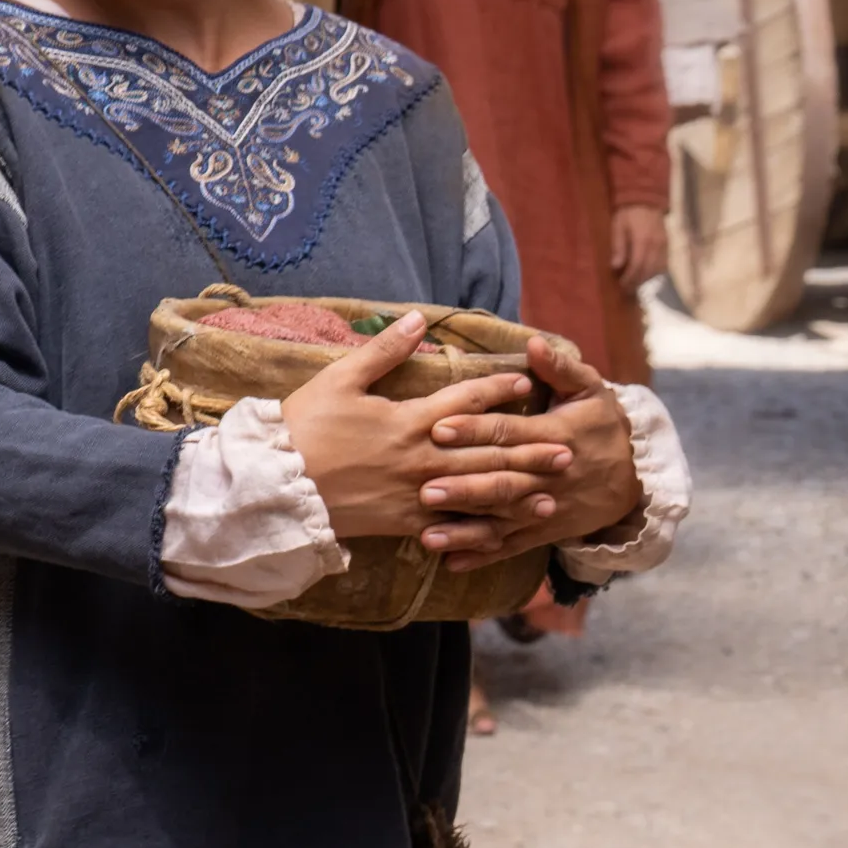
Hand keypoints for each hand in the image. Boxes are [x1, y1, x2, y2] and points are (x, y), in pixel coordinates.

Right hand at [280, 312, 565, 542]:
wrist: (279, 484)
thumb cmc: (305, 426)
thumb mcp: (339, 379)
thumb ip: (383, 351)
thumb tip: (418, 320)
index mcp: (408, 420)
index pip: (465, 402)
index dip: (498, 391)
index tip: (527, 386)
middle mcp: (423, 458)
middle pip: (487, 452)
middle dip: (529, 448)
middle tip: (568, 448)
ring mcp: (418, 493)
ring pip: (481, 491)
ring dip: (521, 488)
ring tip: (552, 488)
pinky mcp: (407, 522)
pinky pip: (456, 525)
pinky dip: (488, 526)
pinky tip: (510, 527)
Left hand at [415, 334, 646, 567]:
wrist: (638, 476)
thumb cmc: (602, 424)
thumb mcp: (591, 390)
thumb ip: (560, 368)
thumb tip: (533, 343)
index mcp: (554, 436)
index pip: (509, 432)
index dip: (476, 429)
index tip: (439, 427)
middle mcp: (547, 476)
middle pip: (501, 481)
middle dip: (464, 487)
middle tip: (424, 489)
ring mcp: (546, 508)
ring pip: (502, 521)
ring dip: (466, 530)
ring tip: (428, 536)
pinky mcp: (545, 530)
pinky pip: (512, 545)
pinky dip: (482, 555)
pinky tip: (450, 563)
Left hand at [608, 203, 666, 292]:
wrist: (646, 200)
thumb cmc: (627, 213)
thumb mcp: (617, 227)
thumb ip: (618, 246)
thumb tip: (616, 266)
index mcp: (643, 241)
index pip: (637, 266)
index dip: (629, 279)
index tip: (621, 286)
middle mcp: (657, 246)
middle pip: (648, 271)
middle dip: (637, 282)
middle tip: (626, 290)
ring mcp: (665, 246)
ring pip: (658, 270)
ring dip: (646, 279)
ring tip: (634, 284)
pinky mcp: (668, 246)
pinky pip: (664, 265)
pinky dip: (655, 273)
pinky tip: (646, 275)